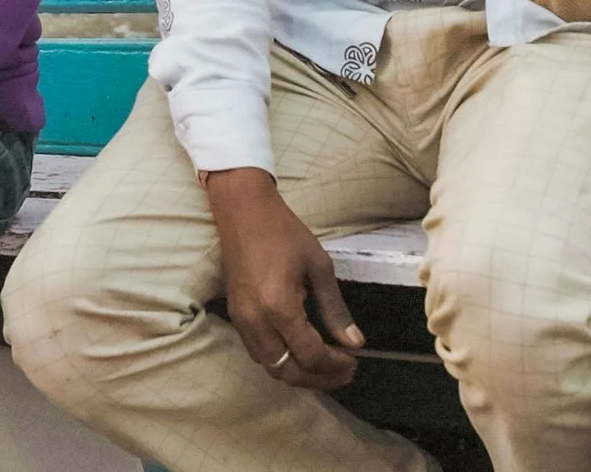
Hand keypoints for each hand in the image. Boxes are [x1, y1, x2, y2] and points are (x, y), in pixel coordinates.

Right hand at [206, 168, 363, 390]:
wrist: (243, 212)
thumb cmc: (284, 232)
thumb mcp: (319, 266)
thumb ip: (336, 309)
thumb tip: (355, 342)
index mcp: (280, 307)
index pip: (310, 355)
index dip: (335, 365)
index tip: (355, 361)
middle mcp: (256, 322)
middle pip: (288, 372)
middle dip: (320, 378)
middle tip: (346, 372)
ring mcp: (241, 322)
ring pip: (271, 368)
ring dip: (301, 374)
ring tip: (328, 367)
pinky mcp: (236, 318)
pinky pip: (259, 354)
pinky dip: (283, 362)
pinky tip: (303, 353)